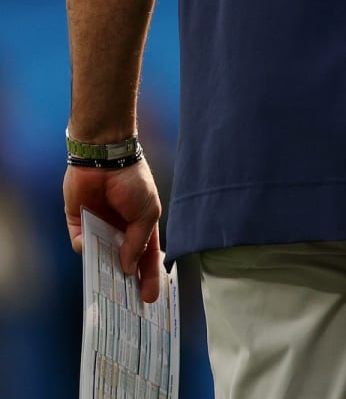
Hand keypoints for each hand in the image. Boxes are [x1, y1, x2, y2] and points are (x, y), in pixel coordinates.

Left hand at [64, 158, 163, 302]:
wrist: (105, 159)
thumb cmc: (134, 182)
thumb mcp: (147, 213)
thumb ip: (138, 241)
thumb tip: (128, 267)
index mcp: (141, 227)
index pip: (147, 258)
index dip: (149, 277)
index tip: (150, 298)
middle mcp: (120, 230)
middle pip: (121, 262)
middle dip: (124, 281)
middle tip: (126, 303)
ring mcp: (99, 227)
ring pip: (99, 254)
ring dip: (101, 266)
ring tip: (103, 284)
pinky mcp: (78, 222)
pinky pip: (79, 241)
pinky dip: (82, 244)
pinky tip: (86, 243)